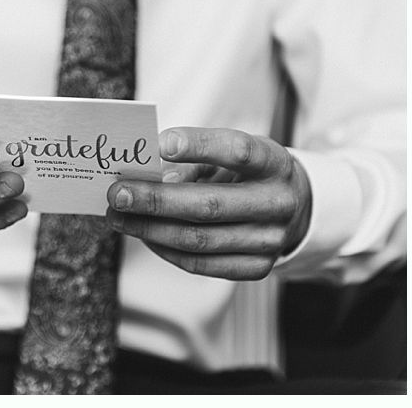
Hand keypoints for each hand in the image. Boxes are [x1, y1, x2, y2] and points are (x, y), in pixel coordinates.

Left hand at [105, 127, 311, 279]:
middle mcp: (277, 203)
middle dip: (155, 200)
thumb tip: (149, 178)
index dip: (198, 146)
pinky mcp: (256, 267)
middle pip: (208, 205)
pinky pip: (200, 264)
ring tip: (118, 217)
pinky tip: (143, 235)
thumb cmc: (248, 174)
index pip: (238, 151)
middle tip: (117, 193)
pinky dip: (165, 249)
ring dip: (149, 229)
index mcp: (273, 163)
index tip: (158, 144)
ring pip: (198, 240)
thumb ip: (193, 162)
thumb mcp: (230, 155)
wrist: (293, 208)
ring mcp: (269, 240)